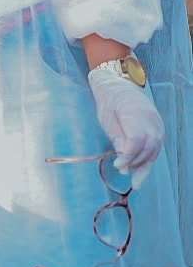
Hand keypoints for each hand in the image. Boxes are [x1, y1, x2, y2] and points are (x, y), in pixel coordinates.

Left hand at [89, 67, 163, 184]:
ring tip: (135, 180)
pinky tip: (142, 172)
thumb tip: (123, 162)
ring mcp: (158, 125)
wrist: (120, 86)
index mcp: (136, 114)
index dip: (128, 156)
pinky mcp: (158, 130)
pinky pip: (156, 148)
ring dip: (144, 165)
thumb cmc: (110, 101)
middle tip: (123, 171)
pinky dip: (148, 159)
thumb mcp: (107, 119)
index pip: (136, 141)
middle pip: (148, 147)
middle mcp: (151, 120)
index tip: (118, 165)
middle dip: (136, 162)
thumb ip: (118, 139)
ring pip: (155, 150)